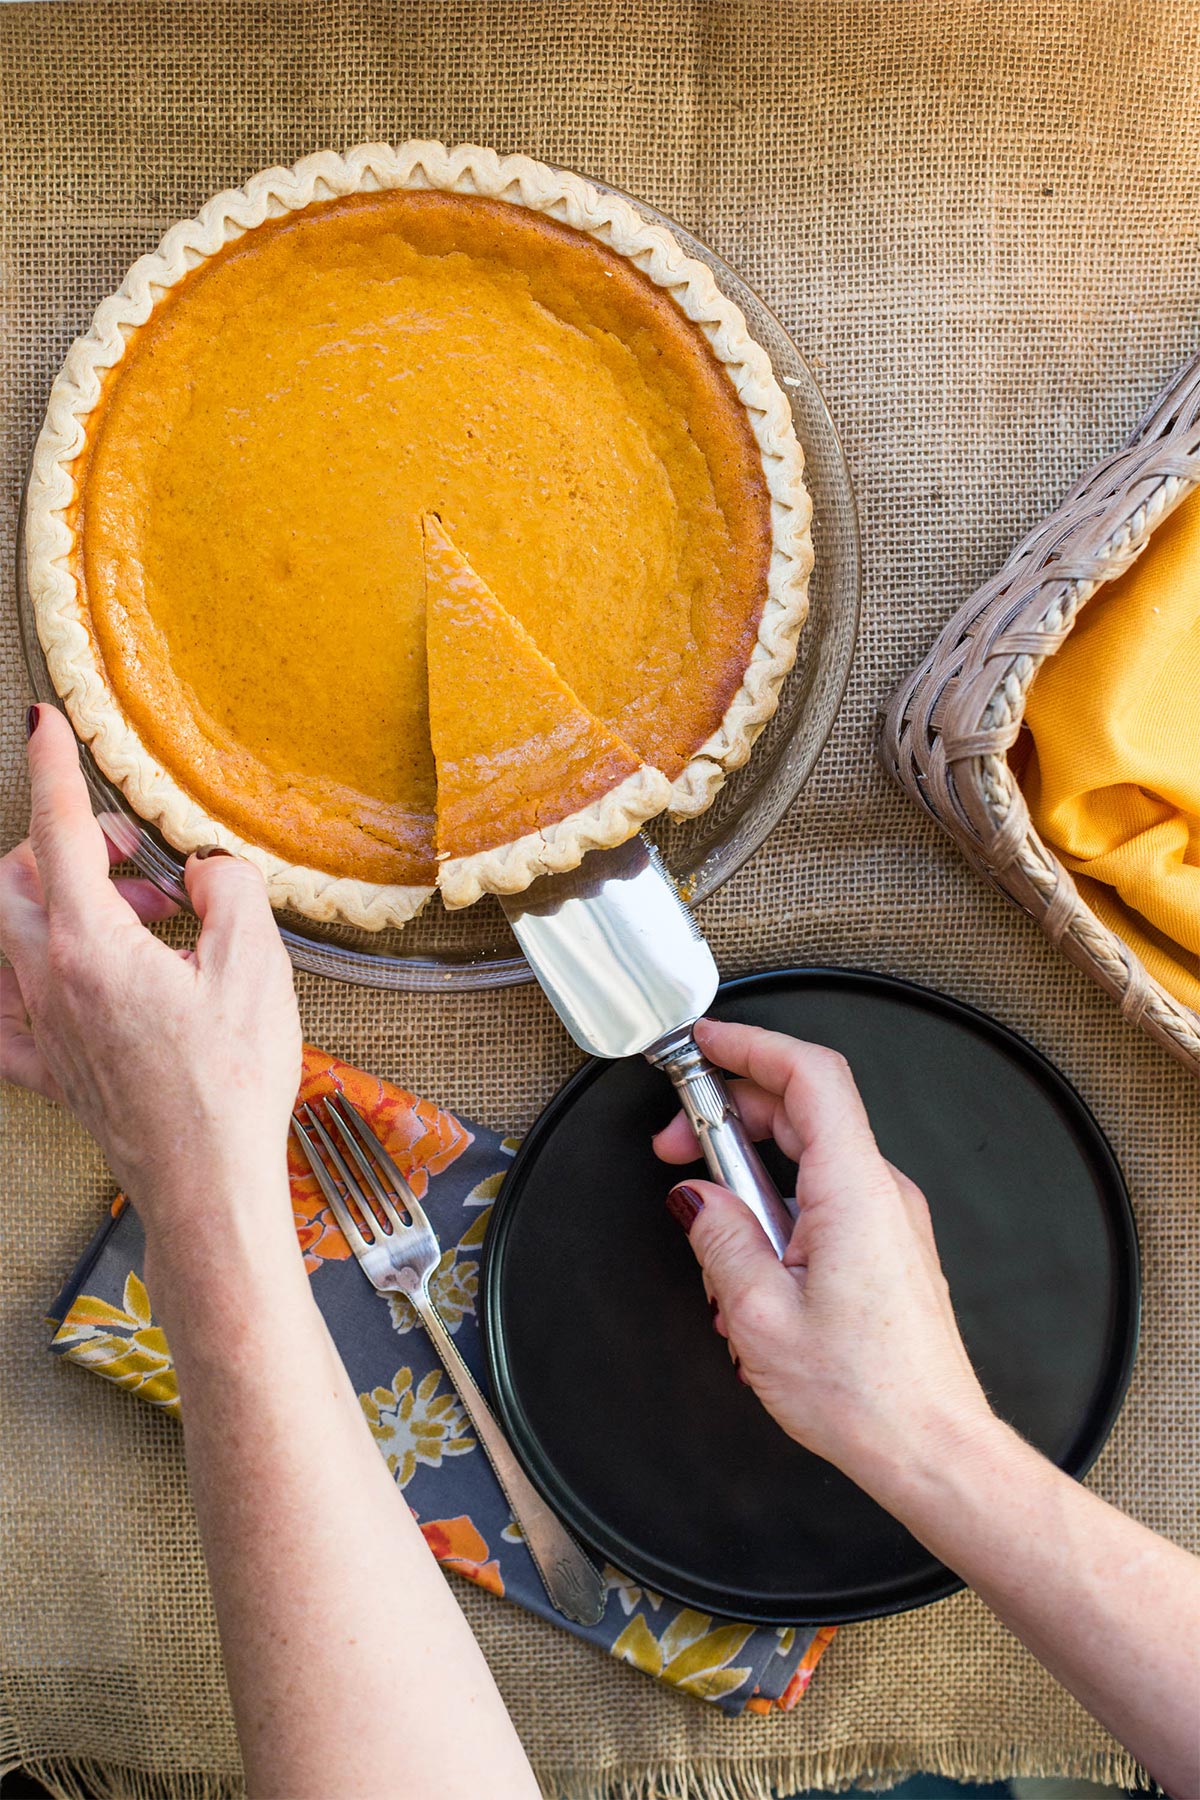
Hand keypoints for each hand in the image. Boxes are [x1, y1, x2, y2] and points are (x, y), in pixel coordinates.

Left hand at [0, 706, 301, 1254]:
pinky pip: (5, 1016)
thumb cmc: (230, 1085)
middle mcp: (48, 982)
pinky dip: (18, 984)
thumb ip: (228, 889)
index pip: (54, 832)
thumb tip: (205, 870)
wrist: (208, 1185)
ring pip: (12, 936)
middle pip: (15, 879)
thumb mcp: (256, 965)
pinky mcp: (51, 1070)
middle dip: (64, 845)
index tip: (45, 723)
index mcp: (90, 946)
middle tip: (129, 852)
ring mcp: (42, 1029)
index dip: (53, 768)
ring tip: (144, 920)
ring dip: (63, 904)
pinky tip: (54, 984)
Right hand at [654, 1017, 995, 1502]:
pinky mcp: (885, 1247)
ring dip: (747, 1171)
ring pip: (808, 1157)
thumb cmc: (866, 1396)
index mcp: (854, 1191)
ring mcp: (888, 1219)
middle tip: (673, 1145)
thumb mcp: (760, 1316)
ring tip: (708, 1226)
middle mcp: (880, 1192)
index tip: (703, 1043)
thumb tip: (694, 1197)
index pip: (809, 1075)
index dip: (751, 1044)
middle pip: (802, 1110)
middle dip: (729, 1112)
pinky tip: (745, 1263)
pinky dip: (775, 1206)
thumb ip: (720, 1239)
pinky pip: (823, 1197)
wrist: (934, 1451)